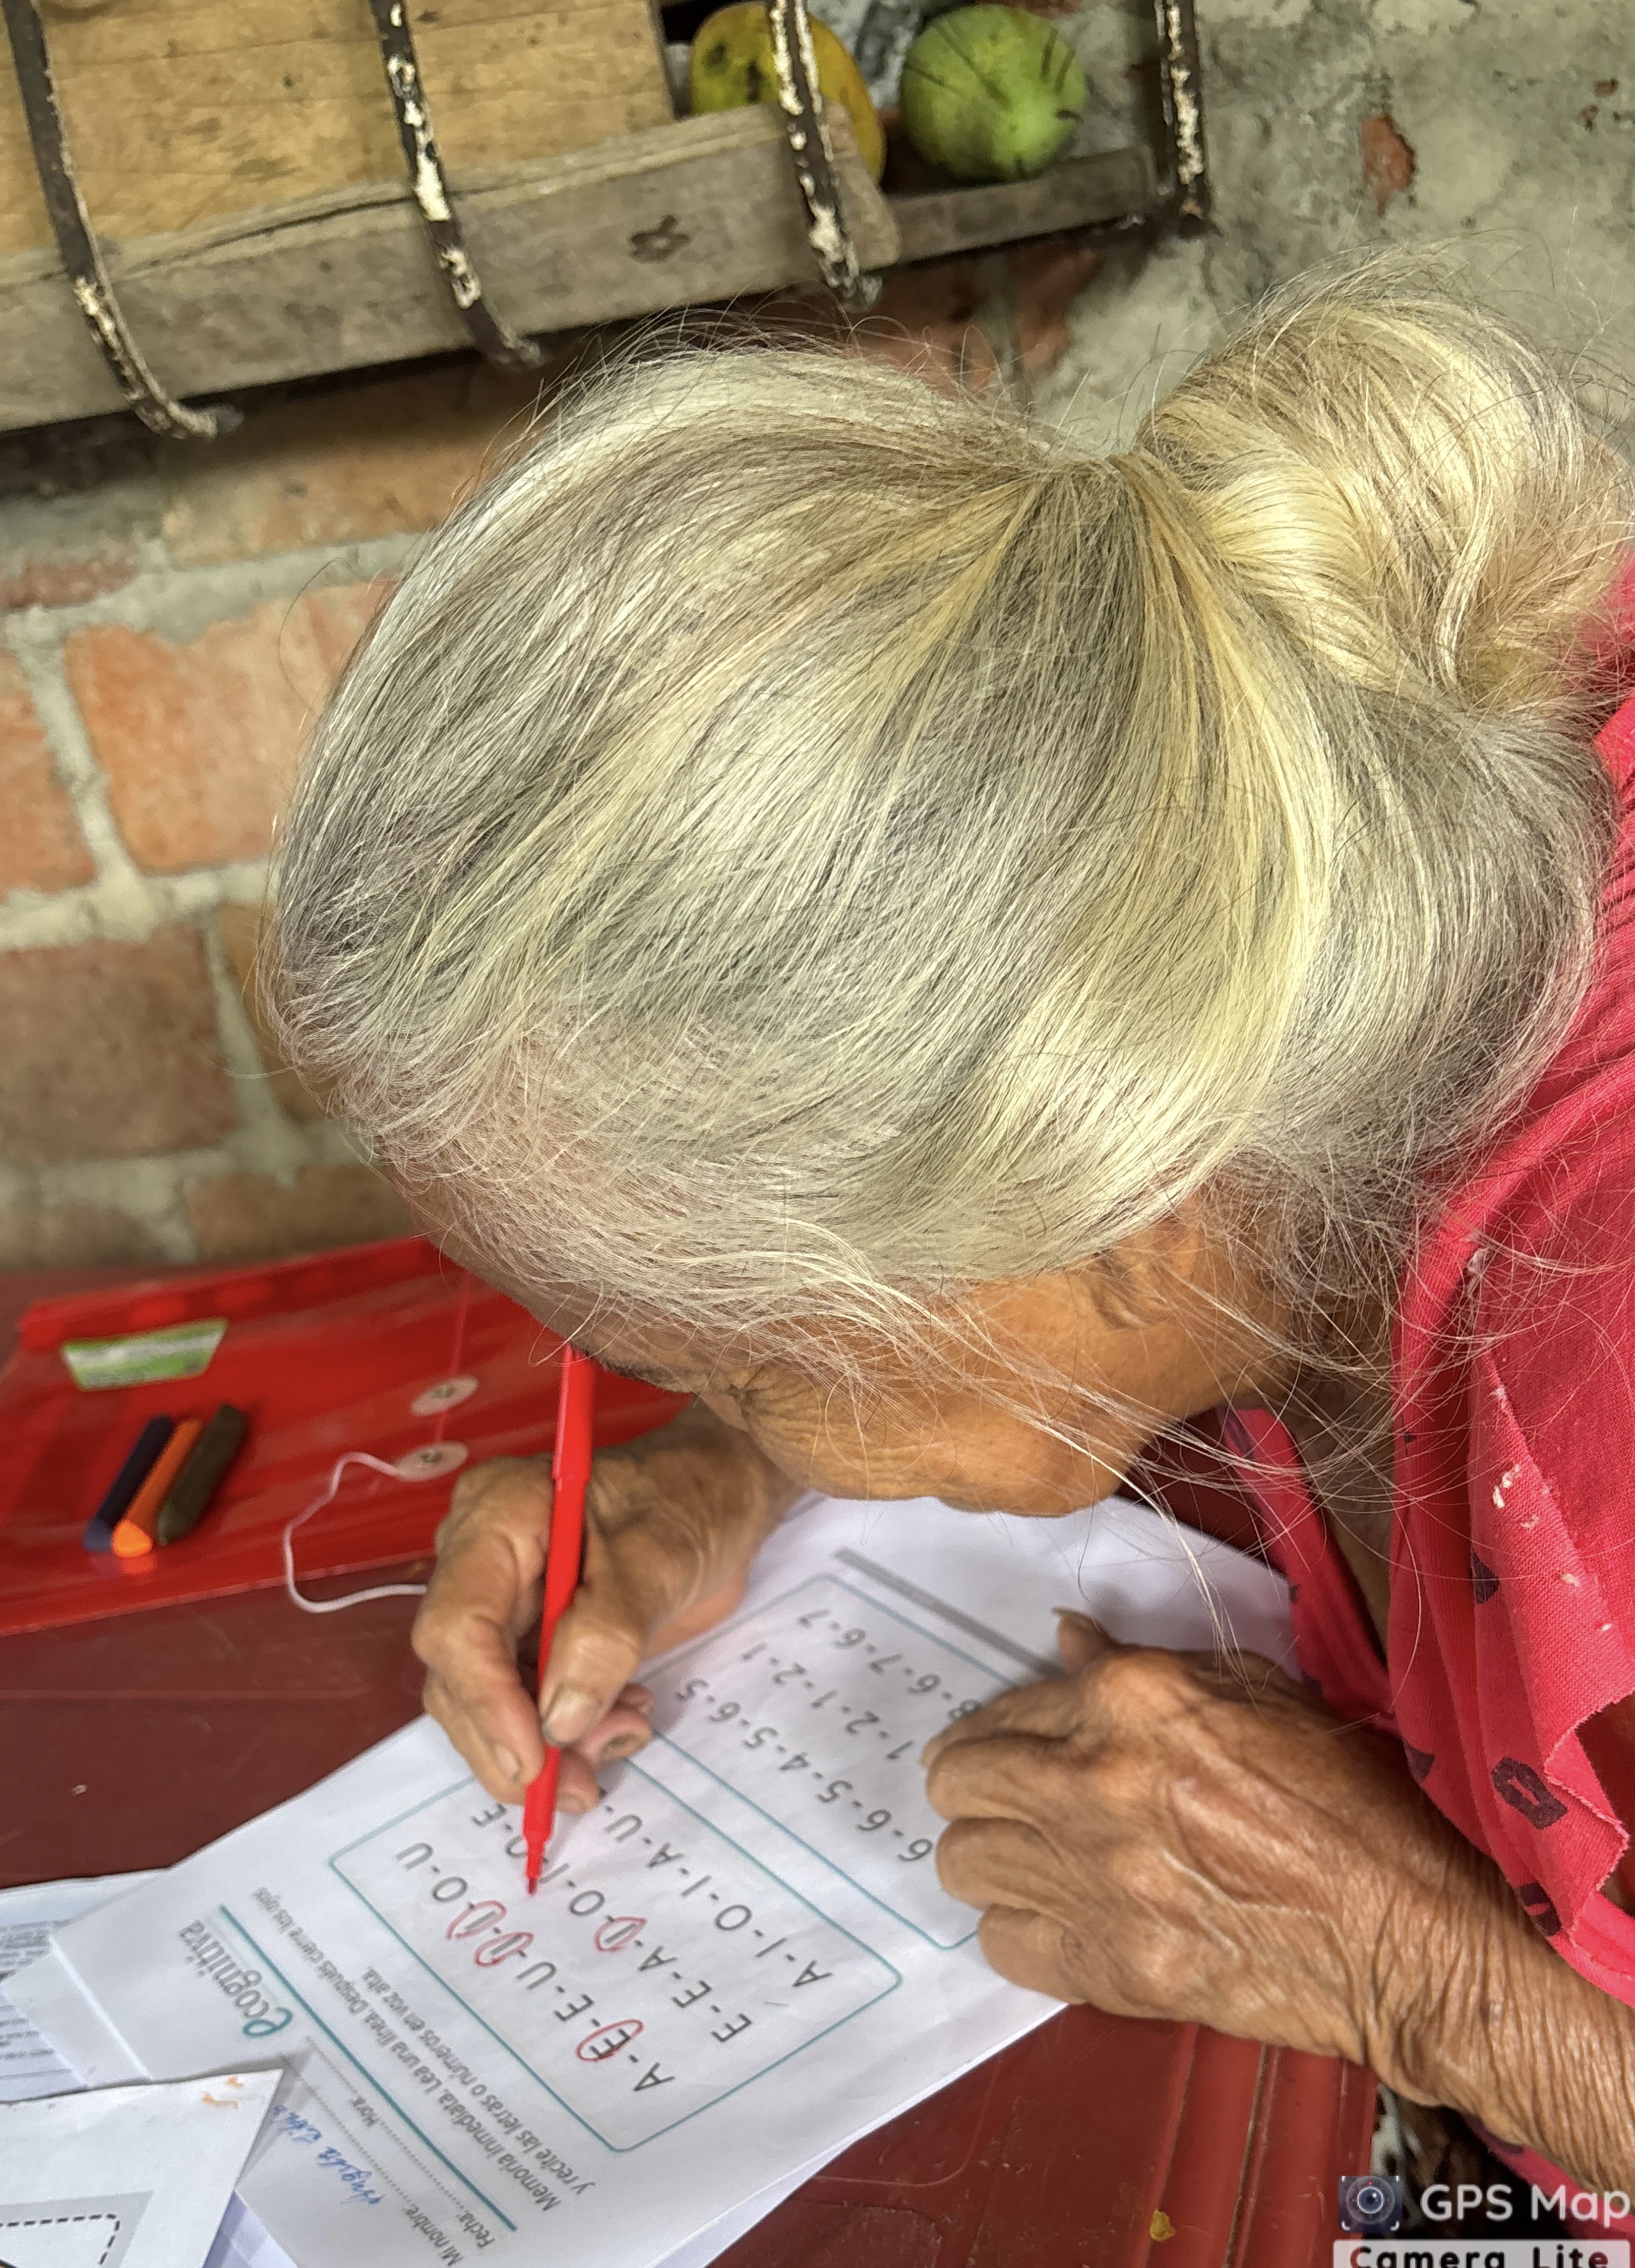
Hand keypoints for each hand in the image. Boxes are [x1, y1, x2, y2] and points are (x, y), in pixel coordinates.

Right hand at [413, 1402, 797, 1811]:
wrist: (722, 1494)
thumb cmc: (691, 1499)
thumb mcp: (658, 1561)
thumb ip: (605, 1637)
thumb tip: (558, 1721)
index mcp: (497, 1515)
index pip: (458, 1625)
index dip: (487, 1701)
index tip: (536, 1760)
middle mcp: (481, 1561)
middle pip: (459, 1675)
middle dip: (514, 1742)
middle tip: (580, 1785)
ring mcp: (504, 1602)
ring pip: (487, 1702)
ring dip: (549, 1746)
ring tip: (625, 1735)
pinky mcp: (531, 1637)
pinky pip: (525, 1703)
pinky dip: (569, 1732)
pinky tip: (622, 1721)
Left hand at [922, 1615, 1513, 2096]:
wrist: (1405, 1929)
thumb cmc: (1347, 1801)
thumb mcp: (1258, 1692)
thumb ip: (1145, 1665)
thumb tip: (1069, 1639)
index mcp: (1133, 1700)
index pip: (1004, 1708)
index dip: (1002, 1728)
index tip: (1011, 1745)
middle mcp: (1096, 1779)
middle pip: (959, 1782)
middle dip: (974, 1786)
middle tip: (1005, 1798)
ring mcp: (1097, 1876)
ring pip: (964, 1862)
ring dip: (992, 1856)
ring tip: (1034, 1857)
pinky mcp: (1109, 1962)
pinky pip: (1002, 1942)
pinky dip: (1022, 1931)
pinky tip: (1064, 1917)